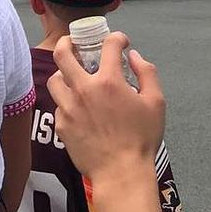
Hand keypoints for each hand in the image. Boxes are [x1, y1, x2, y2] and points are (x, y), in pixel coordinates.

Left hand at [47, 33, 165, 181]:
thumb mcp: (156, 102)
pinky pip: (58, 106)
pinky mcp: (61, 125)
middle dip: (67, 41)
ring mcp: (69, 108)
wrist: (121, 173)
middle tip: (73, 42)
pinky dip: (66, 102)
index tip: (120, 42)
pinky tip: (77, 107)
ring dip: (63, 74)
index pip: (108, 45)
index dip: (116, 38)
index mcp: (109, 81)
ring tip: (71, 76)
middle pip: (63, 54)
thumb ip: (147, 72)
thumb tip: (134, 56)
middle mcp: (84, 90)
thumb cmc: (141, 139)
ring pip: (54, 79)